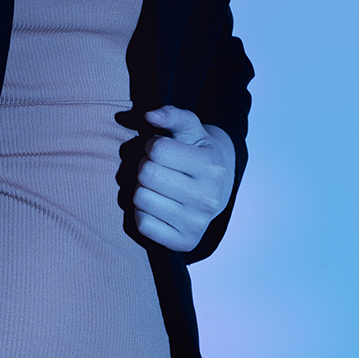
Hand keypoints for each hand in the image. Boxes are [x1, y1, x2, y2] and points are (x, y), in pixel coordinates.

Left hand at [132, 106, 235, 252]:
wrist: (218, 189)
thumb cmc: (198, 153)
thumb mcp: (190, 128)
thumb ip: (171, 115)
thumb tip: (149, 116)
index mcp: (212, 167)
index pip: (156, 149)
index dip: (152, 145)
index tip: (163, 150)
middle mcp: (208, 198)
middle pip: (146, 174)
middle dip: (145, 166)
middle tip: (158, 168)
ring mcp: (197, 223)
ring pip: (140, 199)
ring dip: (141, 188)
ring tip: (158, 186)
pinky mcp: (184, 242)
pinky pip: (142, 224)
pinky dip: (143, 212)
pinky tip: (158, 205)